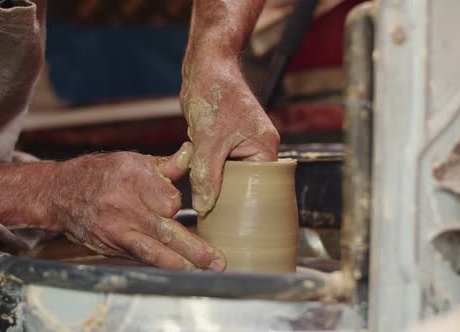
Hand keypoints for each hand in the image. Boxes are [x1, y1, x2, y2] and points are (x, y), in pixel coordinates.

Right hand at [52, 143, 225, 270]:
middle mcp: (124, 205)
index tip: (176, 205)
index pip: (169, 200)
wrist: (61, 193)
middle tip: (218, 261)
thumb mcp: (132, 161)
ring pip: (154, 250)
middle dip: (195, 248)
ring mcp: (116, 228)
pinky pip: (141, 258)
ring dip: (183, 263)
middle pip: (166, 229)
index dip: (178, 205)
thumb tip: (192, 153)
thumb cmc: (102, 173)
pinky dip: (162, 265)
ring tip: (206, 271)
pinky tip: (180, 271)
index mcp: (132, 178)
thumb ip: (165, 165)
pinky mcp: (111, 245)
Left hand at [180, 58, 279, 215]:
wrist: (205, 66)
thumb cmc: (215, 93)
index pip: (257, 187)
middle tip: (207, 206)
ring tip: (199, 183)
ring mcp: (241, 145)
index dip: (238, 201)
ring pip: (224, 174)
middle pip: (241, 184)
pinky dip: (203, 166)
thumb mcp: (208, 140)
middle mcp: (257, 148)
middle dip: (221, 190)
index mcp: (265, 148)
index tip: (223, 216)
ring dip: (209, 177)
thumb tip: (204, 206)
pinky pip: (215, 163)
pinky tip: (194, 164)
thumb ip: (206, 175)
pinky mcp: (224, 141)